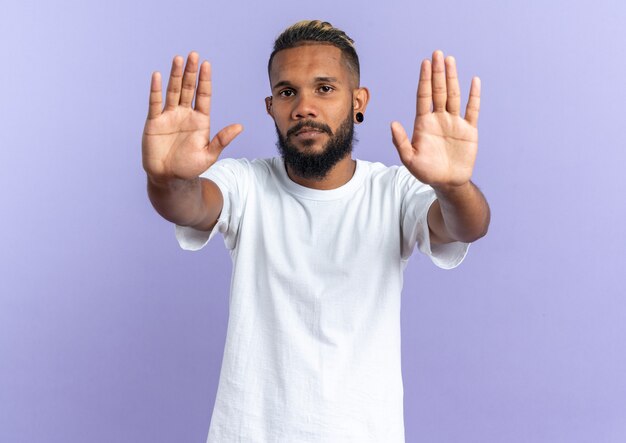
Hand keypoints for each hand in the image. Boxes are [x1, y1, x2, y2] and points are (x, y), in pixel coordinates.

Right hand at [142, 52, 242, 182]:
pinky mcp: (154, 121)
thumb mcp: (209, 154)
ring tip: (178, 59)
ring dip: (175, 75)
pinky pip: (155, 102)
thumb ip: (222, 139)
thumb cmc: (189, 167)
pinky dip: (156, 89)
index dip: (205, 80)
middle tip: (194, 54)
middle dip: (191, 72)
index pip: (203, 95)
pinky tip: (157, 76)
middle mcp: (185, 114)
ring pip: (173, 91)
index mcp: (200, 120)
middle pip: (189, 88)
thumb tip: (240, 126)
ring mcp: (169, 116)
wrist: (169, 178)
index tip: (207, 64)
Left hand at [391, 50, 479, 188]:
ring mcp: (454, 122)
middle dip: (437, 72)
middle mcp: (439, 119)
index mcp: (424, 123)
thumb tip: (392, 123)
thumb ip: (401, 141)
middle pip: (438, 91)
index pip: (424, 96)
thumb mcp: (409, 159)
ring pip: (454, 95)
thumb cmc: (426, 172)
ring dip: (452, 78)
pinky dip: (474, 96)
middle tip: (437, 53)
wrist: (447, 183)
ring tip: (450, 60)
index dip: (424, 80)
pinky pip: (472, 110)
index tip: (424, 63)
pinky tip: (474, 81)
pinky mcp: (469, 130)